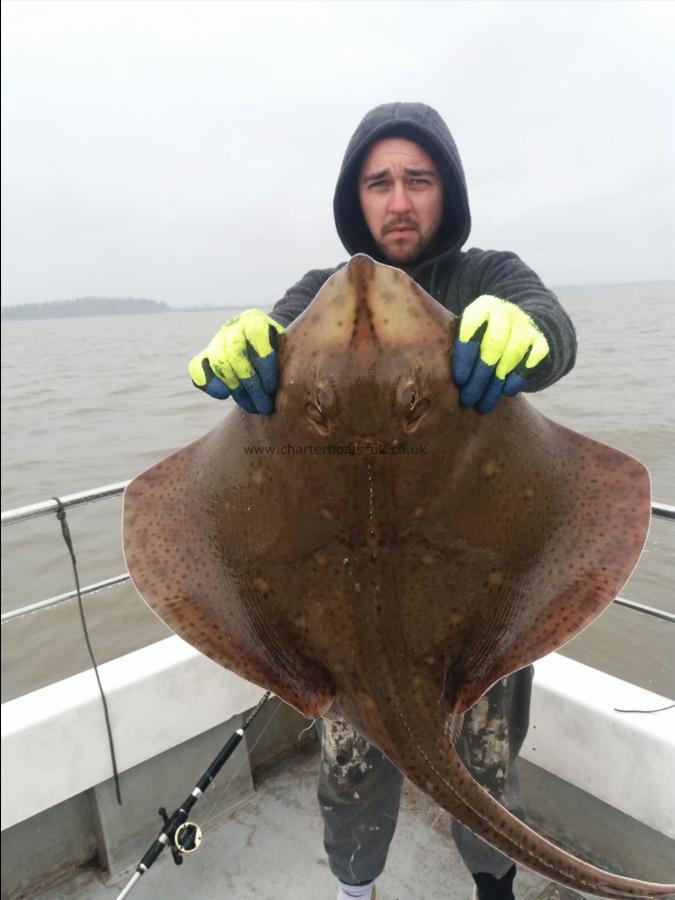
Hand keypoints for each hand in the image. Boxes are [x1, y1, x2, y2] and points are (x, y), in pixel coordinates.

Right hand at [188, 310, 284, 413]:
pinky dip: (207, 383)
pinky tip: (223, 395)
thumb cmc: (280, 349)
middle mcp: (232, 327)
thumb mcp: (288, 346)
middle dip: (251, 386)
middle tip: (264, 406)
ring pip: (218, 364)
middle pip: (236, 355)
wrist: (263, 341)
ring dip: (236, 390)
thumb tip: (292, 380)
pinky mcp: (204, 355)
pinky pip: (196, 368)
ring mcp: (217, 340)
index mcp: (254, 321)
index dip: (264, 364)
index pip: (256, 337)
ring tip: (252, 407)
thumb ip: (288, 356)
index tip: (273, 388)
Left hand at [451, 295, 548, 413]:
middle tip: (469, 399)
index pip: (471, 329)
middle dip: (480, 376)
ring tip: (484, 404)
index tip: (460, 380)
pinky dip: (519, 378)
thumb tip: (442, 380)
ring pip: (513, 354)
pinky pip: (532, 360)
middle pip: (493, 344)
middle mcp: (505, 312)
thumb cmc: (481, 336)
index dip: (465, 356)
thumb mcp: (467, 334)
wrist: (518, 323)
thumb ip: (457, 349)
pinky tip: (507, 392)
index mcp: (481, 308)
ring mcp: (525, 324)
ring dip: (496, 383)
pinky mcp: (541, 340)